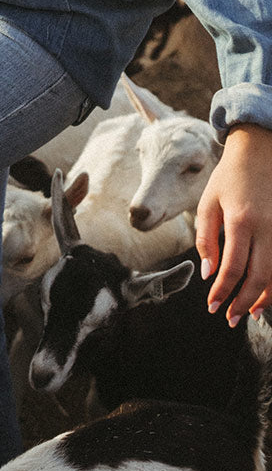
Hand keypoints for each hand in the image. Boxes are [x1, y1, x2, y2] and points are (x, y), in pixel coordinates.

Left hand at [195, 124, 271, 324]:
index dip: (222, 291)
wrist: (260, 152)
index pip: (233, 268)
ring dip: (264, 299)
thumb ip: (206, 238)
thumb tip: (208, 272)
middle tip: (229, 318)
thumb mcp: (209, 202)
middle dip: (242, 302)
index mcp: (241, 220)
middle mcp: (267, 228)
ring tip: (248, 313)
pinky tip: (267, 295)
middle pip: (259, 277)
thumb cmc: (229, 178)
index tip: (212, 306)